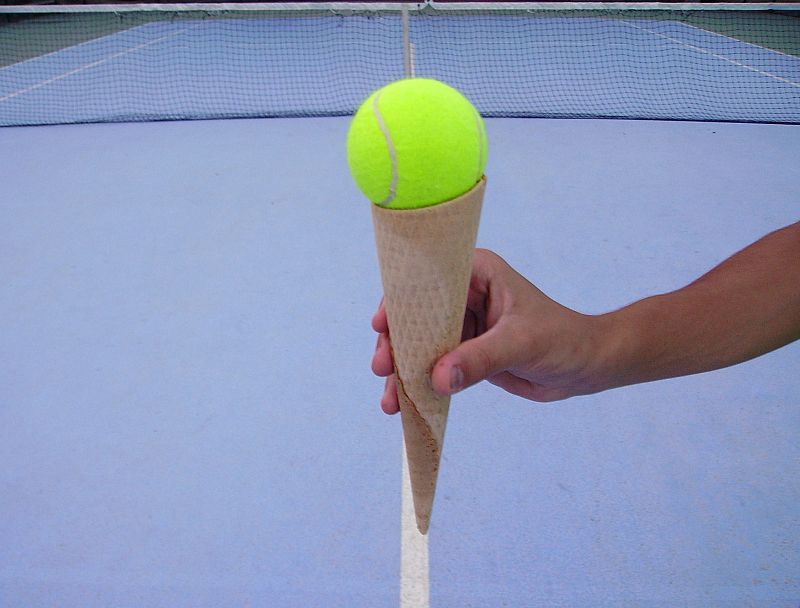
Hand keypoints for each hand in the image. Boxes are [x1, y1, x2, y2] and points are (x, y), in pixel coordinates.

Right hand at [371, 248, 610, 412]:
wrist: (585, 368)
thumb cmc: (561, 340)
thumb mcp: (520, 344)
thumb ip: (479, 359)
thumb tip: (436, 379)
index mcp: (477, 274)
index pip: (428, 279)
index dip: (400, 298)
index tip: (382, 323)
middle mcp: (463, 295)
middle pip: (416, 315)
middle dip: (396, 343)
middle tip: (382, 368)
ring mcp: (462, 325)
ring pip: (420, 345)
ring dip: (403, 370)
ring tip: (391, 399)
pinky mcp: (465, 353)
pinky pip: (434, 367)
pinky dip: (418, 384)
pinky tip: (404, 405)